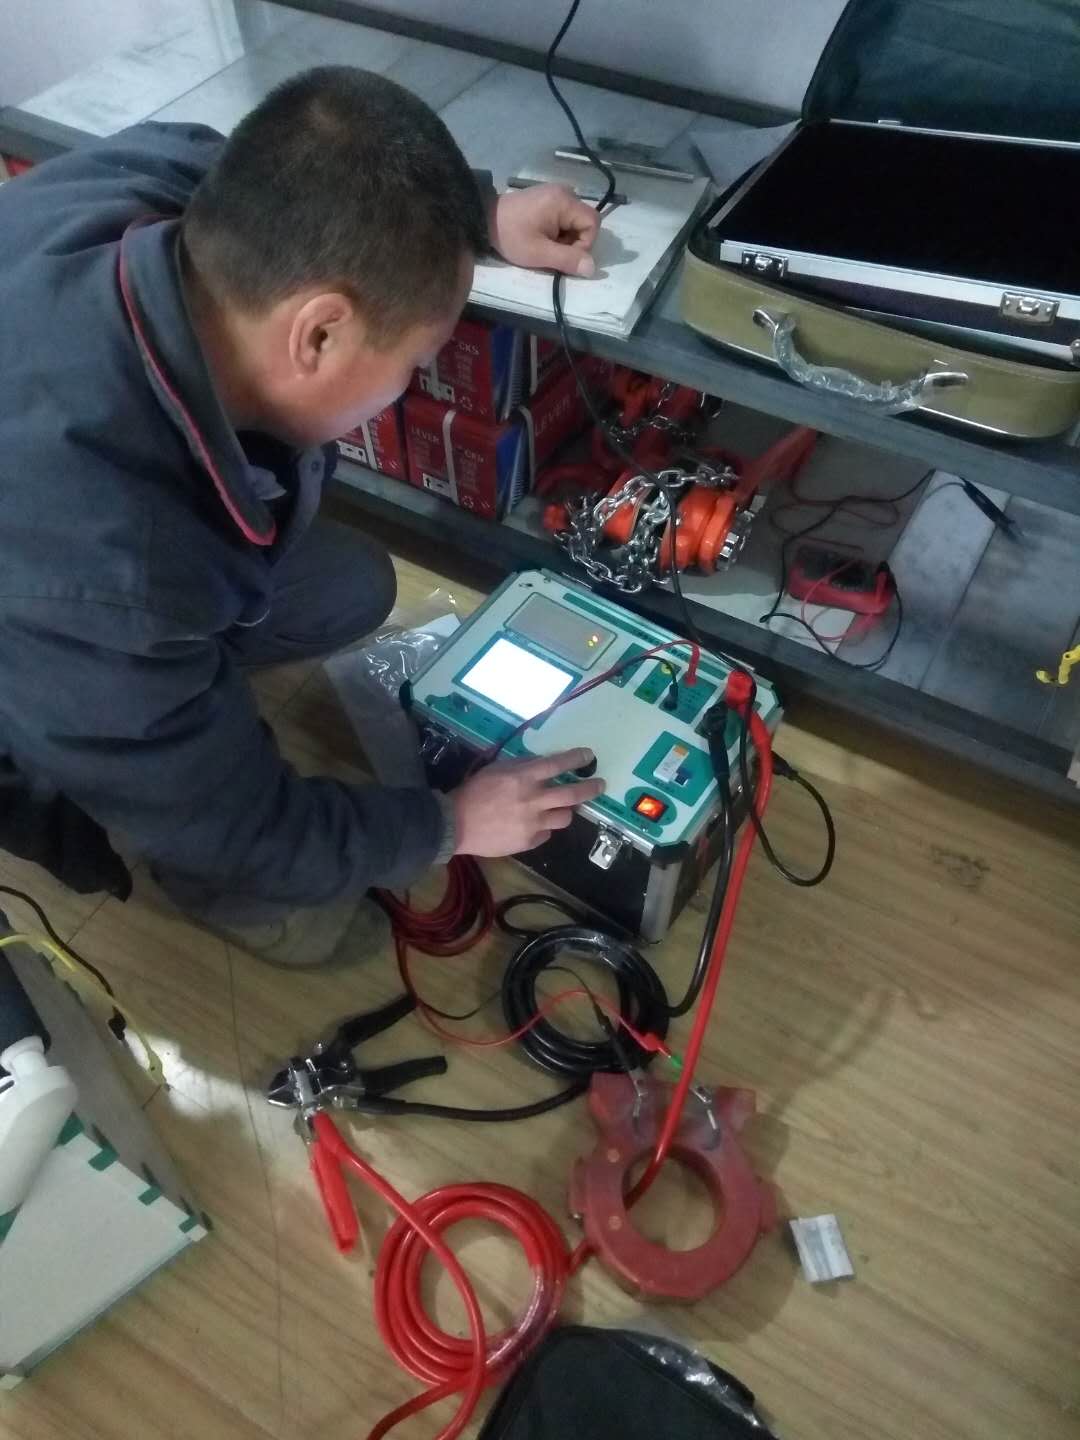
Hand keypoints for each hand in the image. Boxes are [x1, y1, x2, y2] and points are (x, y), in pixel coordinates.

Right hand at [451, 748, 603, 856]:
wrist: (456, 824)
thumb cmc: (474, 792)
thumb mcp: (496, 769)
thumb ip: (521, 766)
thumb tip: (542, 764)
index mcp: (524, 778)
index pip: (558, 765)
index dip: (576, 759)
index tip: (588, 756)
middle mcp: (534, 800)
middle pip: (573, 794)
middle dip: (590, 788)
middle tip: (599, 785)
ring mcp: (533, 823)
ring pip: (565, 817)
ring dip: (566, 810)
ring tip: (561, 808)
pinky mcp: (529, 841)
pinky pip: (546, 833)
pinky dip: (544, 827)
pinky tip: (533, 824)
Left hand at [489, 184, 600, 276]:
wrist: (484, 218)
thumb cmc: (511, 235)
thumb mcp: (539, 253)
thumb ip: (567, 260)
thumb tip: (592, 268)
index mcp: (564, 201)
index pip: (593, 223)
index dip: (585, 244)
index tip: (563, 255)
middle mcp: (565, 192)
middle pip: (584, 222)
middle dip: (573, 242)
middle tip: (550, 251)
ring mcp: (556, 193)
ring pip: (575, 222)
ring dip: (565, 239)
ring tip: (544, 244)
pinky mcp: (548, 198)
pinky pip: (564, 217)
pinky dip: (558, 231)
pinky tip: (541, 236)